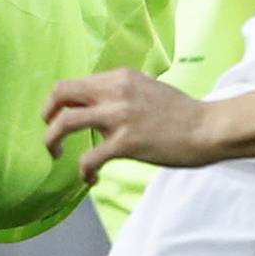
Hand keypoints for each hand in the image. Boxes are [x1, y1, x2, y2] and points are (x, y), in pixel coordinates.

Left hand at [44, 71, 213, 180]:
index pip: (74, 83)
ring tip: (56, 154)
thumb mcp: (147, 88)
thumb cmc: (182, 113)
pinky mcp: (126, 143)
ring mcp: (119, 117)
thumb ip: (121, 93)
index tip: (60, 117)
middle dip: (46, 114)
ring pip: (64, 122)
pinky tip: (91, 178)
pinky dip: (83, 171)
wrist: (208, 128)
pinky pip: (88, 158)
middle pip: (60, 93)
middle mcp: (115, 91)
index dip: (59, 102)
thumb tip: (100, 105)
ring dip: (52, 140)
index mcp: (120, 77)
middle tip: (50, 132)